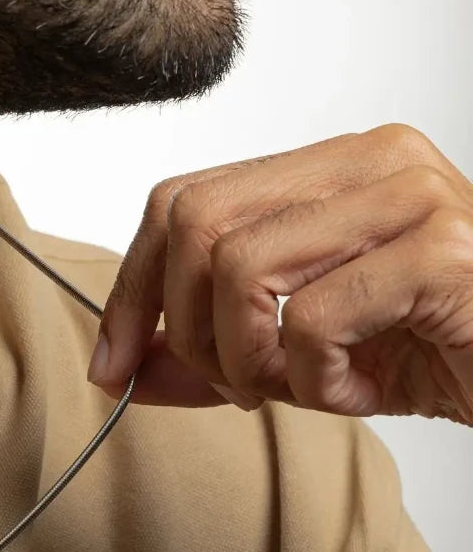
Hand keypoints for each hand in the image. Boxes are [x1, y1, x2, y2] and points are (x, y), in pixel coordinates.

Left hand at [86, 124, 472, 425]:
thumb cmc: (433, 352)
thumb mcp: (300, 355)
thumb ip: (211, 353)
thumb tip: (124, 370)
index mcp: (328, 167)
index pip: (182, 200)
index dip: (131, 286)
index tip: (111, 362)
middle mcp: (368, 161)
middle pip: (195, 223)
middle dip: (180, 326)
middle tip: (231, 384)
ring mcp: (411, 196)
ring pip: (241, 268)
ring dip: (246, 358)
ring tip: (298, 388)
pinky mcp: (442, 251)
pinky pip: (313, 320)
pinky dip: (315, 380)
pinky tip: (361, 390)